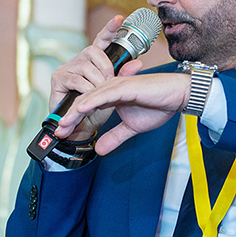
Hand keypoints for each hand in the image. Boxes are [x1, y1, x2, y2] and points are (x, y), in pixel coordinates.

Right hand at [48, 15, 143, 140]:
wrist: (81, 129)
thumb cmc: (97, 110)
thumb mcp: (115, 92)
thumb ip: (124, 77)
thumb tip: (139, 63)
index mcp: (93, 62)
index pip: (102, 40)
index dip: (109, 29)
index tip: (119, 18)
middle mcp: (79, 60)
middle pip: (93, 50)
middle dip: (105, 66)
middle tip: (110, 81)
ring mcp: (67, 68)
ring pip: (85, 65)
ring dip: (96, 80)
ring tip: (100, 92)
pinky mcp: (58, 78)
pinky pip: (75, 78)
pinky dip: (85, 88)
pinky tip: (89, 95)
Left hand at [55, 72, 189, 154]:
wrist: (178, 96)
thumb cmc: (158, 107)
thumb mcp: (131, 128)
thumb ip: (115, 137)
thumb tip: (99, 150)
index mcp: (110, 96)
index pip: (86, 107)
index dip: (73, 120)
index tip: (63, 133)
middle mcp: (110, 88)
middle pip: (83, 102)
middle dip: (69, 117)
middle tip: (57, 131)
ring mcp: (117, 85)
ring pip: (90, 97)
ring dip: (75, 111)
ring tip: (63, 123)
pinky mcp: (125, 86)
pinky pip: (104, 94)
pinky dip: (91, 101)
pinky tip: (80, 109)